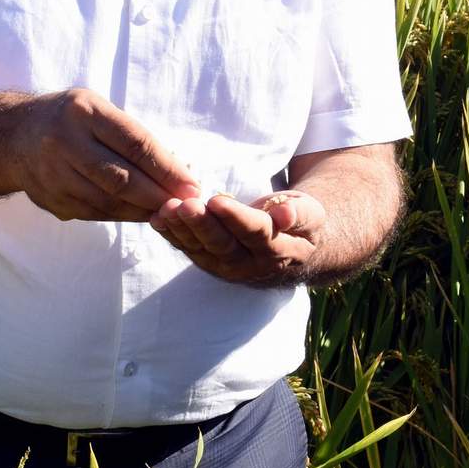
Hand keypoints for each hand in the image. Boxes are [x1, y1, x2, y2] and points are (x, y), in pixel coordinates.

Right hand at [18, 88, 198, 221]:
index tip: (192, 184)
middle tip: (186, 205)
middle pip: (121, 178)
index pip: (135, 143)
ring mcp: (53, 174)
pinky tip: (141, 214)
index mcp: (84, 111)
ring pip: (109, 202)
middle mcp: (64, 142)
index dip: (168, 168)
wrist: (13, 137)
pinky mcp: (50, 200)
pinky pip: (95, 213)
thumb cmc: (72, 120)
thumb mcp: (98, 109)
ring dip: (144, 211)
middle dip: (159, 196)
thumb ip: (133, 136)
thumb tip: (180, 170)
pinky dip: (123, 215)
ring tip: (169, 212)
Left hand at [151, 189, 326, 285]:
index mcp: (279, 250)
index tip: (216, 200)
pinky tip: (157, 218)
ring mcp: (227, 267)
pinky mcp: (210, 263)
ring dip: (181, 230)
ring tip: (166, 209)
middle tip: (185, 205)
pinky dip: (172, 235)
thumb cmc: (301, 223)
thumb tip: (285, 214)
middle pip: (222, 245)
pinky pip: (189, 249)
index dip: (235, 218)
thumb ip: (299, 214)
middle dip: (202, 225)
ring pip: (201, 249)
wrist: (292, 251)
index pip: (255, 233)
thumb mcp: (310, 215)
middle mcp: (250, 264)